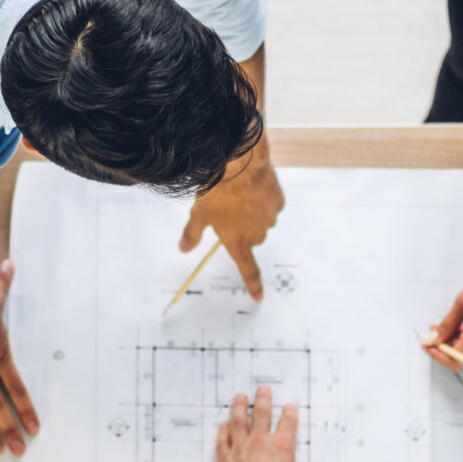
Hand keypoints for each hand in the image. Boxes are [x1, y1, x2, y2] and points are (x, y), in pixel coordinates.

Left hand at [180, 148, 283, 300]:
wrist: (240, 164)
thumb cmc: (218, 191)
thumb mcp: (198, 214)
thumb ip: (192, 234)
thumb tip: (184, 248)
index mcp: (238, 243)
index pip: (248, 270)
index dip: (254, 285)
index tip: (259, 297)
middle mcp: (257, 234)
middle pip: (250, 239)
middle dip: (241, 230)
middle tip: (228, 213)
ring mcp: (270, 218)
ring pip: (261, 221)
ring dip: (252, 215)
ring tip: (239, 196)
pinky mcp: (278, 202)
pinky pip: (270, 205)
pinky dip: (262, 200)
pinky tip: (251, 188)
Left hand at [212, 386, 306, 461]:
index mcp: (281, 449)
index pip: (288, 425)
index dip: (289, 414)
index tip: (289, 406)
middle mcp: (260, 443)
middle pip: (262, 414)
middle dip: (263, 399)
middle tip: (262, 389)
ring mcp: (240, 448)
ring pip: (238, 421)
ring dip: (239, 407)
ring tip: (240, 397)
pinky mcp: (224, 458)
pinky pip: (222, 440)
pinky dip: (222, 432)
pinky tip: (222, 425)